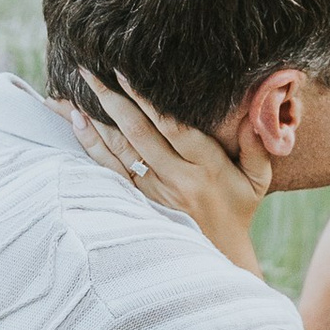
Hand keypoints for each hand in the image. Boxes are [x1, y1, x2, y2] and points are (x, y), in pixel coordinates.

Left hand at [65, 74, 271, 272]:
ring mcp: (152, 194)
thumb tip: (258, 110)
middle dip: (111, 98)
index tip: (125, 72)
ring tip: (72, 91)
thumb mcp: (257, 180)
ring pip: (118, 150)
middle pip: (138, 133)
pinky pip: (109, 171)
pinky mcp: (137, 203)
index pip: (172, 126)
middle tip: (88, 69)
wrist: (216, 259)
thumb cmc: (238, 210)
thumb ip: (257, 144)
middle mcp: (176, 180)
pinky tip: (76, 123)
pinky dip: (91, 146)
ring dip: (94, 119)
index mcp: (206, 168)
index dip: (147, 99)